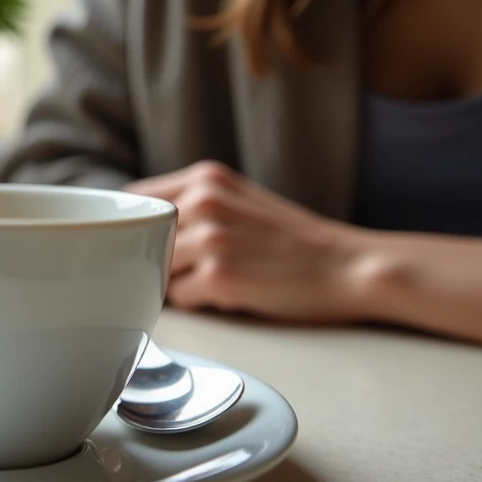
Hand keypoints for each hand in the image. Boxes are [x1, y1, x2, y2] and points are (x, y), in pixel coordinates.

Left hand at [126, 161, 371, 321]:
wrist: (349, 266)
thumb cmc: (293, 241)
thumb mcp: (239, 200)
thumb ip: (192, 204)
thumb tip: (133, 228)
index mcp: (205, 178)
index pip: (136, 200)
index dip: (133, 228)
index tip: (138, 243)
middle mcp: (203, 201)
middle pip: (142, 240)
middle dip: (159, 259)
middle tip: (198, 268)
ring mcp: (210, 239)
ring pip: (158, 270)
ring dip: (182, 282)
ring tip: (223, 278)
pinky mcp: (220, 277)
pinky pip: (180, 299)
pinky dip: (200, 303)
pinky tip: (233, 293)